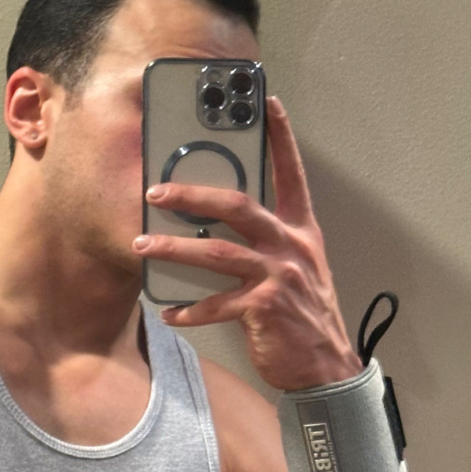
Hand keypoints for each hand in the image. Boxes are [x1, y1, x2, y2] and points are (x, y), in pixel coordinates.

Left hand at [134, 97, 360, 390]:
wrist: (327, 368)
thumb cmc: (305, 316)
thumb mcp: (299, 269)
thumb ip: (269, 244)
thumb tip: (217, 228)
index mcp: (301, 232)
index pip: (293, 176)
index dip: (282, 138)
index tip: (268, 104)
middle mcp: (291, 247)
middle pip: (239, 206)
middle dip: (193, 195)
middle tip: (157, 192)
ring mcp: (279, 277)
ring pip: (218, 252)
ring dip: (175, 248)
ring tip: (143, 246)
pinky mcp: (265, 308)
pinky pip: (217, 304)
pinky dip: (189, 309)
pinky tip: (169, 311)